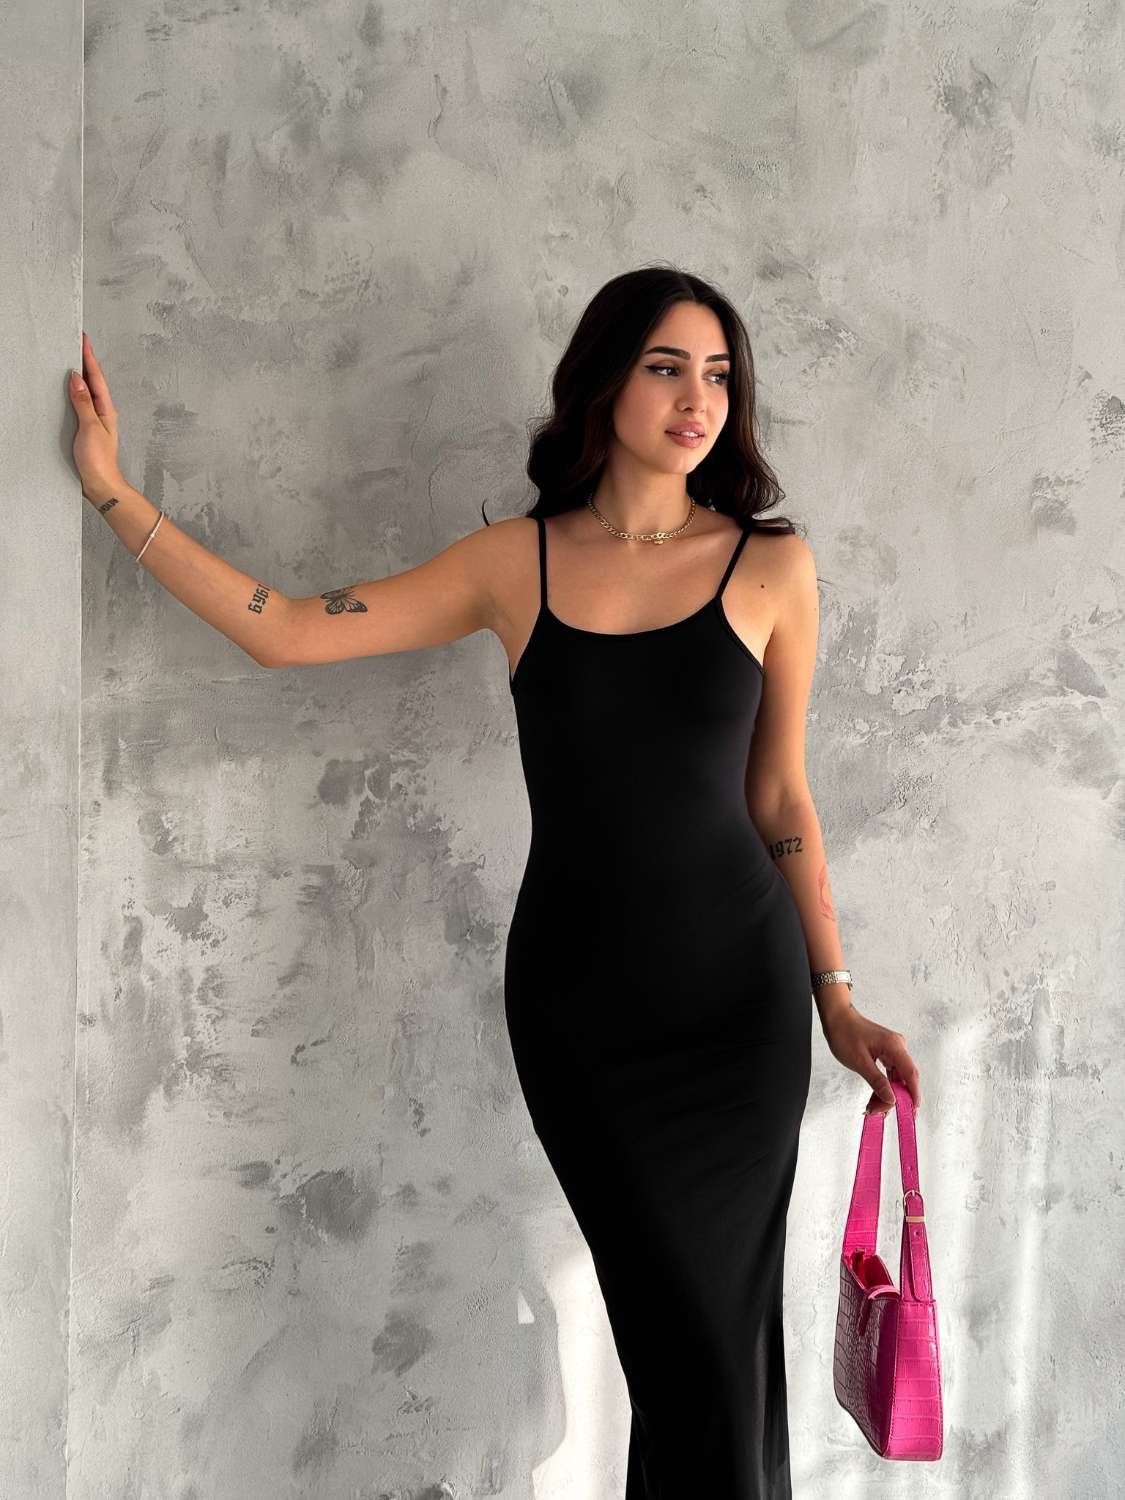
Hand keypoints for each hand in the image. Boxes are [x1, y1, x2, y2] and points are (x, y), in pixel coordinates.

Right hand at [68, 331, 123, 504]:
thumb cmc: (99, 462)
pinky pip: (78, 405)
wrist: (101, 486)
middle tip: (77, 342)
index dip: (89, 358)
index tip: (83, 339)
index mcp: (106, 410)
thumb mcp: (90, 428)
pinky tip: (67, 390)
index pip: (96, 378)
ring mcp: (93, 421)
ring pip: (85, 392)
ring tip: (71, 359)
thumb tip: (77, 379)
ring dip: (80, 376)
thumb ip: (83, 403)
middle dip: (85, 361)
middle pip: (92, 381)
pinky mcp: (85, 429)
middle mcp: (101, 413)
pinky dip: (73, 393)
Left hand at [820, 1003, 921, 1117]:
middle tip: (881, 1113)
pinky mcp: (886, 1052)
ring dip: (888, 1093)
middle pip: (904, 1078)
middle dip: (896, 1098)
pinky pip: (890, 1072)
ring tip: (874, 1108)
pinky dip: (884, 1085)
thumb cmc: (845, 1033)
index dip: (913, 1094)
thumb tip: (891, 1098)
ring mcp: (892, 1050)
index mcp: (894, 1046)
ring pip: (896, 1077)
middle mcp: (897, 1047)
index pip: (910, 1074)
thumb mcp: (860, 1062)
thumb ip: (877, 1081)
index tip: (911, 1111)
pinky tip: (876, 1097)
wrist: (836, 1017)